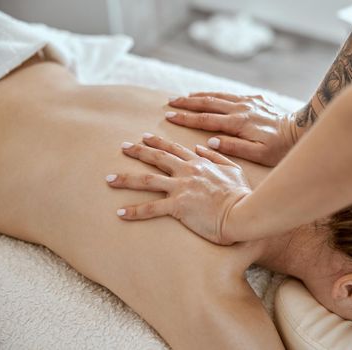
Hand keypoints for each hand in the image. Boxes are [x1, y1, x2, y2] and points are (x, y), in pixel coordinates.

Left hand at [106, 134, 250, 244]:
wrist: (242, 212)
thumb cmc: (241, 194)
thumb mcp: (232, 169)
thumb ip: (216, 156)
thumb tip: (201, 147)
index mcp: (199, 163)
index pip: (174, 149)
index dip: (158, 142)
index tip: (145, 137)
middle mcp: (186, 172)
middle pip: (157, 158)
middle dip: (137, 151)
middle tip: (122, 147)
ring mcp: (181, 188)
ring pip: (147, 181)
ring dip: (126, 179)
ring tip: (108, 180)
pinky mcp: (178, 206)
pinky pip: (151, 208)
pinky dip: (134, 211)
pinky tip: (120, 212)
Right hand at [166, 92, 297, 166]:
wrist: (302, 130)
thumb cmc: (280, 147)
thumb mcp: (258, 154)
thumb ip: (234, 148)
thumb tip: (211, 142)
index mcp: (238, 123)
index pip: (206, 120)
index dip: (186, 118)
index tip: (170, 116)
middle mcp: (241, 108)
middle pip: (208, 103)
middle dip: (187, 102)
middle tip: (170, 102)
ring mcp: (248, 102)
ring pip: (219, 96)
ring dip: (200, 96)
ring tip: (185, 96)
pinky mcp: (256, 99)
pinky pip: (231, 94)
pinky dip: (217, 94)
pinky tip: (211, 95)